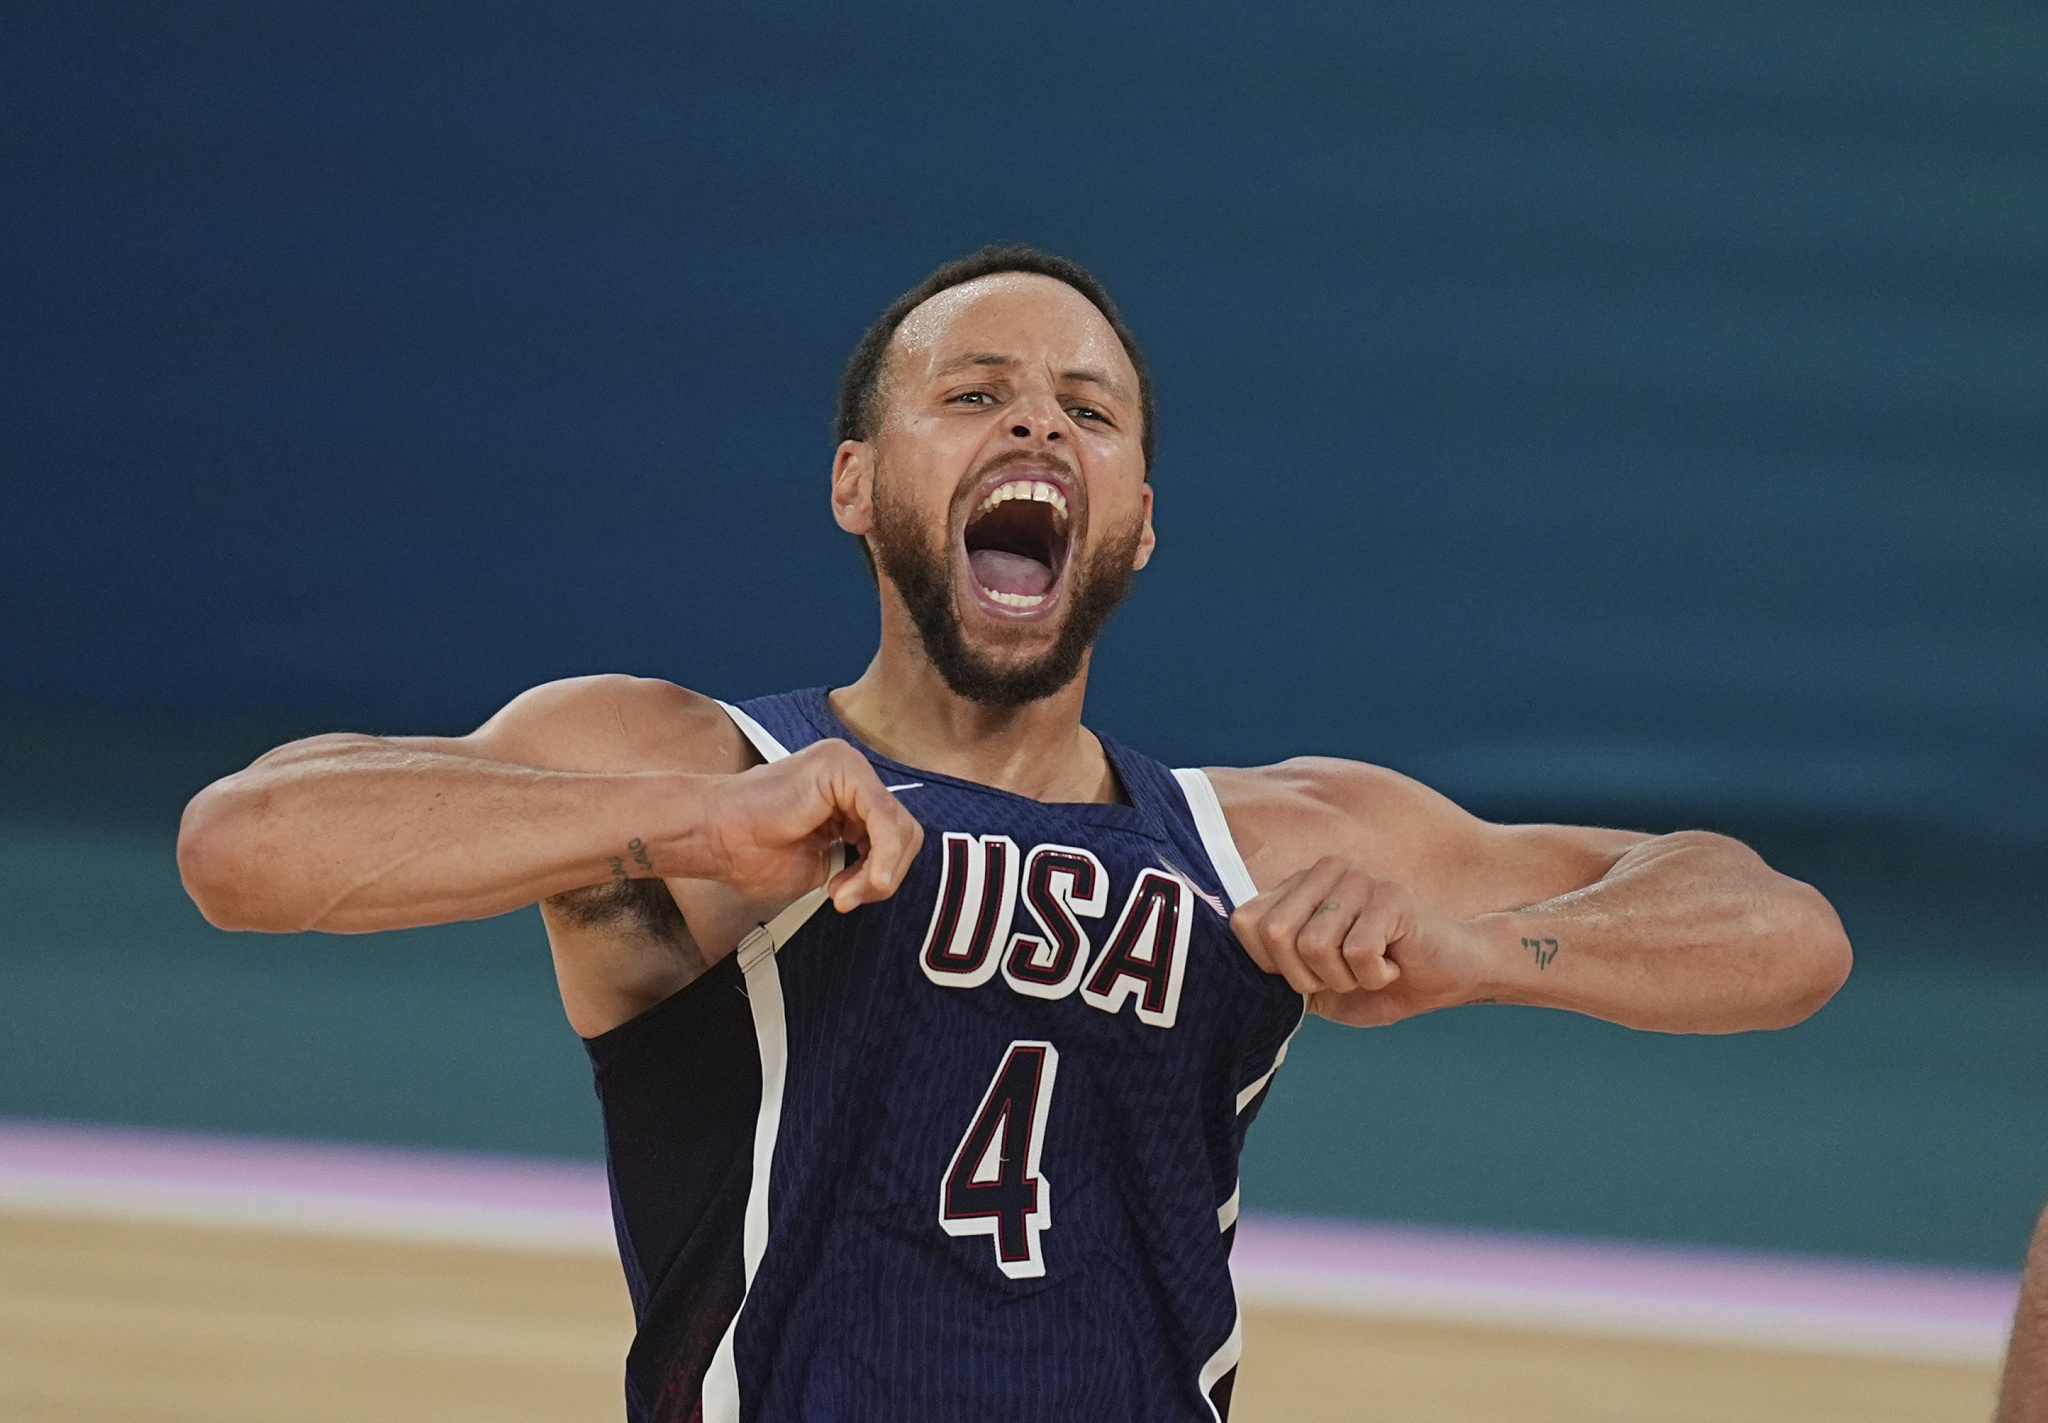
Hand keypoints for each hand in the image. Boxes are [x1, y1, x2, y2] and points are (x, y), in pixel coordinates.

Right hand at [699, 739, 923, 911]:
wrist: (714, 838)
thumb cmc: (752, 852)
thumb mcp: (825, 865)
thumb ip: (863, 862)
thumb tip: (891, 872)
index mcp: (848, 794)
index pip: (894, 835)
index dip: (880, 874)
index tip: (846, 897)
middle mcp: (851, 774)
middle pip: (904, 831)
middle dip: (884, 876)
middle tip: (847, 897)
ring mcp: (847, 765)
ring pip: (900, 827)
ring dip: (879, 872)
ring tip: (842, 892)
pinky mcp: (841, 768)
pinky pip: (884, 817)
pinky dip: (881, 857)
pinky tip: (858, 880)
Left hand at [1229, 856, 1490, 1026]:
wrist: (1455, 972)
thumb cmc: (1385, 980)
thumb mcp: (1319, 986)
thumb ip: (1278, 973)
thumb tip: (1231, 976)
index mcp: (1299, 887)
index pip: (1244, 923)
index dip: (1271, 965)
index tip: (1308, 976)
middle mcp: (1323, 872)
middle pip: (1275, 936)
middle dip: (1308, 977)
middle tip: (1345, 975)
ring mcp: (1357, 878)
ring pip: (1315, 946)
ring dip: (1346, 978)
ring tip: (1372, 967)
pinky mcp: (1390, 894)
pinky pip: (1357, 951)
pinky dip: (1375, 976)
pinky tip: (1394, 963)